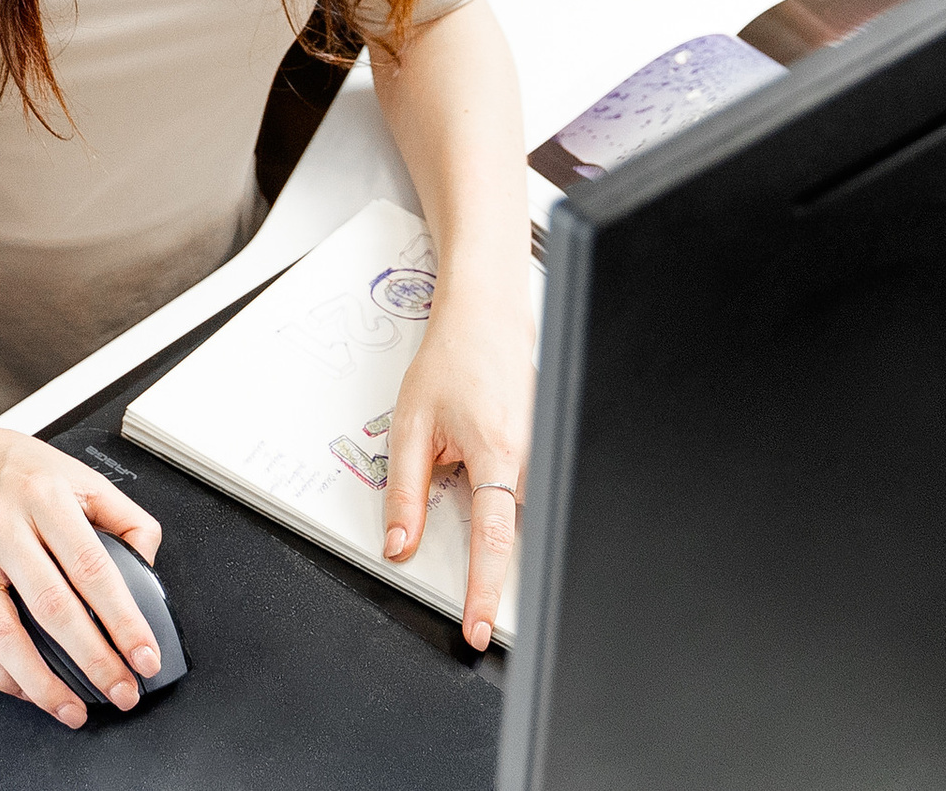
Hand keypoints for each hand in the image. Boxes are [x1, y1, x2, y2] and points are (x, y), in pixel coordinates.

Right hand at [0, 400, 165, 725]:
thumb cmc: (2, 465)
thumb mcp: (71, 470)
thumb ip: (119, 513)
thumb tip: (146, 561)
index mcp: (43, 494)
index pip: (93, 568)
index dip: (124, 620)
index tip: (145, 656)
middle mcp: (1, 525)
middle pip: (53, 608)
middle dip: (95, 661)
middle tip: (122, 692)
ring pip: (4, 635)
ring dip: (43, 684)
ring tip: (73, 709)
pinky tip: (26, 690)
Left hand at [382, 281, 534, 653]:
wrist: (486, 318)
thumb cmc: (451, 360)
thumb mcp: (411, 423)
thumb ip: (405, 489)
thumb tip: (399, 545)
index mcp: (496, 452)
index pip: (494, 539)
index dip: (484, 591)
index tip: (476, 627)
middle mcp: (530, 457)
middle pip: (518, 536)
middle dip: (498, 579)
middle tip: (477, 615)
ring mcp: (544, 453)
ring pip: (528, 519)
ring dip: (505, 545)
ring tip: (482, 575)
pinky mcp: (546, 450)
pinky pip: (532, 497)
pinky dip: (511, 516)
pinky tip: (493, 513)